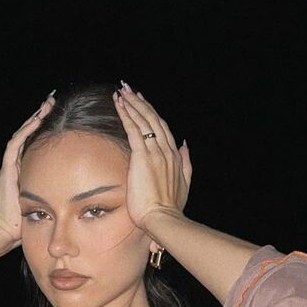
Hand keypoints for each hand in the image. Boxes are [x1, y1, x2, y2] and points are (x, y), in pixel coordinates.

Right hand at [0, 92, 55, 248]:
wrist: (6, 232)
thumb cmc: (26, 222)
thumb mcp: (46, 201)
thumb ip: (58, 191)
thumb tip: (81, 189)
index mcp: (25, 168)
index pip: (34, 141)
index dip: (44, 126)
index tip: (57, 114)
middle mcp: (16, 163)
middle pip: (28, 132)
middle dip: (40, 115)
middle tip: (52, 100)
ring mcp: (10, 165)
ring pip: (22, 133)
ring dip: (34, 118)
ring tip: (47, 104)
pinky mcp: (7, 169)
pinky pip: (16, 144)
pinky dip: (27, 130)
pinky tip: (38, 119)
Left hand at [113, 84, 191, 228]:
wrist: (163, 218)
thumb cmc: (170, 207)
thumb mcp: (184, 183)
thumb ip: (186, 163)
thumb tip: (185, 146)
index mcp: (175, 156)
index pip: (162, 128)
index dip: (152, 113)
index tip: (142, 102)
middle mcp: (166, 150)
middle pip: (153, 119)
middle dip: (140, 102)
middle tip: (129, 89)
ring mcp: (155, 152)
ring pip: (143, 121)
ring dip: (131, 104)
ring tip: (121, 91)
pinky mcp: (143, 157)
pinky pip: (134, 130)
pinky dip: (127, 115)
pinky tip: (119, 105)